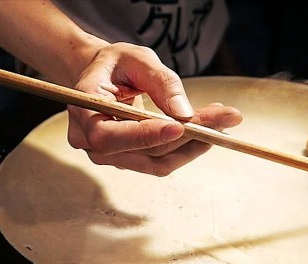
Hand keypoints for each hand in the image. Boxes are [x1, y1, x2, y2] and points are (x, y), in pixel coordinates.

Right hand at [66, 42, 241, 175]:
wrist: (103, 76)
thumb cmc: (116, 64)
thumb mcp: (138, 59)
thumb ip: (161, 82)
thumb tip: (184, 113)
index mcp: (83, 110)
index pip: (110, 136)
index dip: (145, 135)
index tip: (181, 127)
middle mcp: (90, 141)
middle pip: (142, 152)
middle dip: (187, 137)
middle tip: (224, 117)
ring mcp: (109, 155)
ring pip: (158, 161)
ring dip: (194, 145)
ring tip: (222, 121)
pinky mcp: (130, 159)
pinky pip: (162, 160)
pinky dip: (188, 147)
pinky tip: (208, 129)